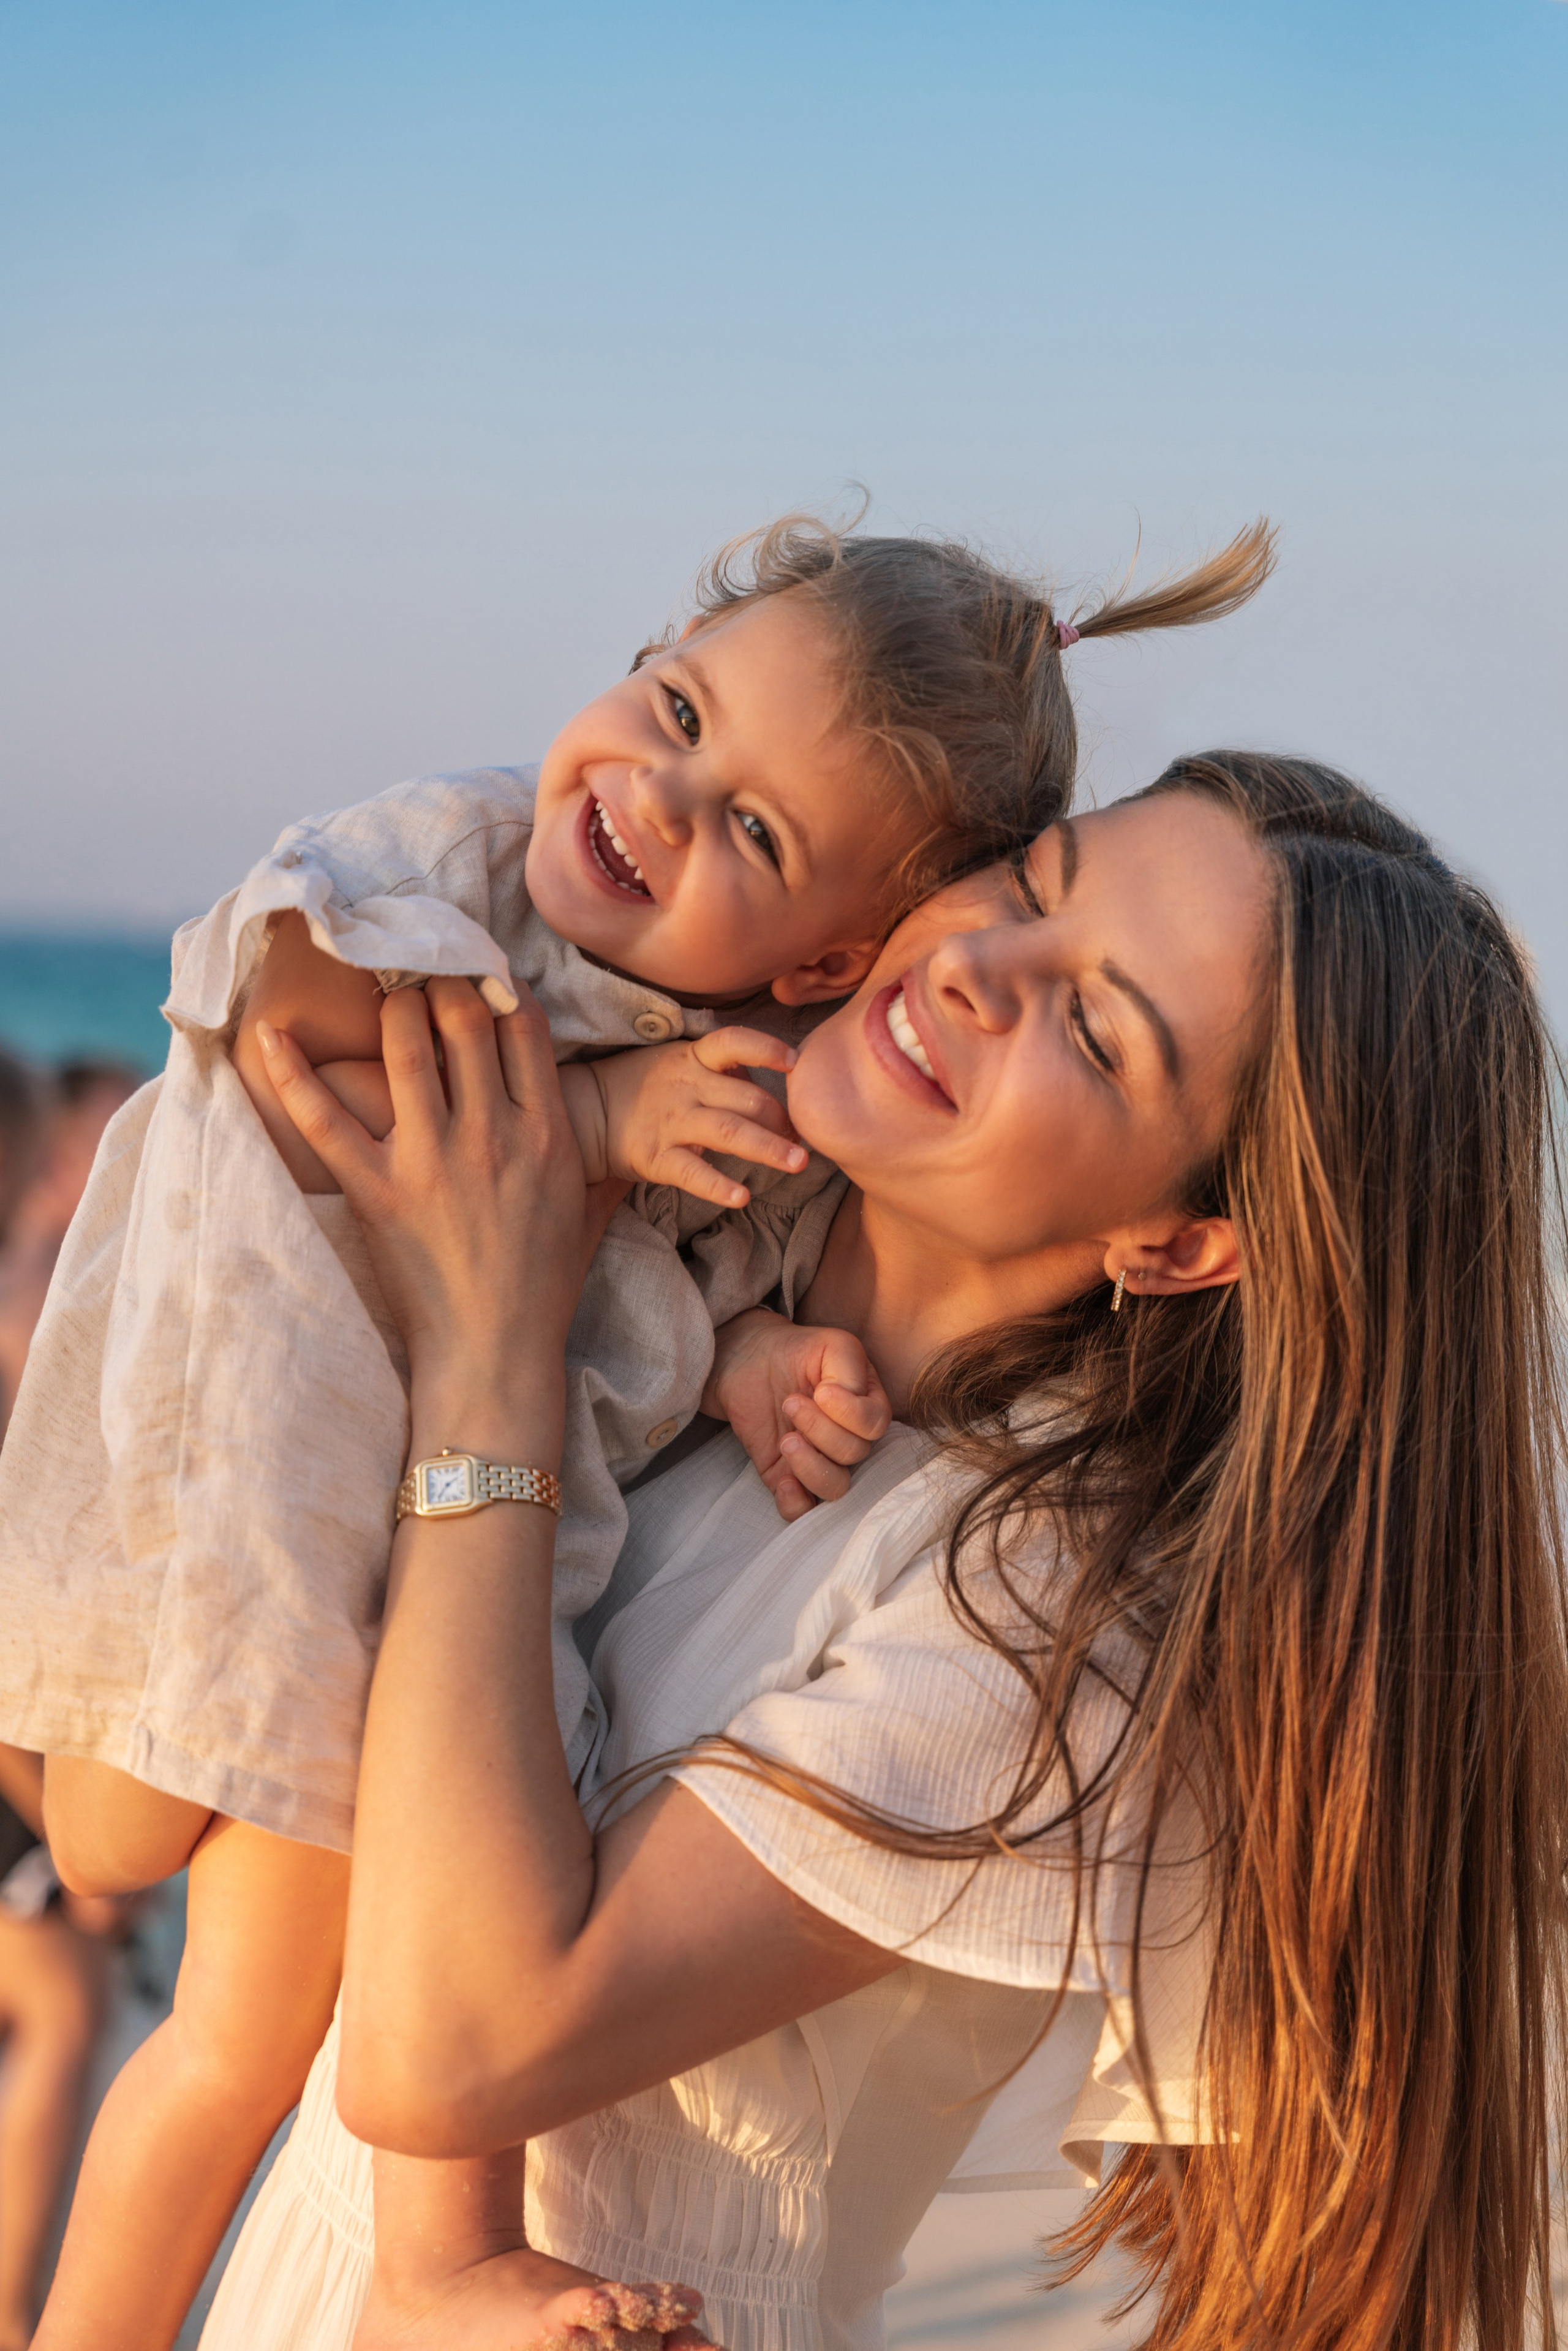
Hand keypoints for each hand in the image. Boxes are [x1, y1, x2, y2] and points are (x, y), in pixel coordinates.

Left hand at [257, 979, 619, 1395]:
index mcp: (547, 1135)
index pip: (521, 1028)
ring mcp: (432, 1161)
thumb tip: (626, 1138)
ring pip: (406, 1048)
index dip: (496, 990)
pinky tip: (268, 1035)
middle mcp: (492, 1135)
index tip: (478, 981)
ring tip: (386, 1000)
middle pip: (464, 1021)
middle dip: (444, 987)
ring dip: (393, 1011)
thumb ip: (603, 1165)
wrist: (495, 1355)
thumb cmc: (544, 1291)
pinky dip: (292, 1074)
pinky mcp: (378, 1191)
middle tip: (427, 980)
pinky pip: (325, 1120)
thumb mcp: (590, 1215)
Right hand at [589, 1029, 808, 1210]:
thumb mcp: (681, 1061)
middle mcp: (688, 1087)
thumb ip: (725, 1069)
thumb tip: (777, 1084)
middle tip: (808, 1142)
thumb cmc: (647, 1086)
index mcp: (694, 1058)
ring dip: (768, 1149)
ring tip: (798, 1163)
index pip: (734, 1042)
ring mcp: (673, 1122)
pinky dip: (718, 1186)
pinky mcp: (657, 1156)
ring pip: (729, 1133)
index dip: (767, 1049)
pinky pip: (693, 1172)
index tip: (796, 1062)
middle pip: (747, 1099)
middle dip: (784, 1120)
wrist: (589, 1111)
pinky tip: (743, 1197)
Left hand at [703, 1308, 891, 1520]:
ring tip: (785, 1439)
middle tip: (790, 1401)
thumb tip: (845, 1402)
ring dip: (811, 1465)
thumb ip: (851, 1369)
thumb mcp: (832, 1344)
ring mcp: (820, 1461)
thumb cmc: (795, 1351)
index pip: (875, 1425)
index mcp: (868, 1406)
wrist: (746, 1362)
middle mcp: (850, 1438)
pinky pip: (802, 1510)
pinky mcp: (788, 1478)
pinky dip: (796, 1504)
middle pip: (855, 1454)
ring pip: (836, 1487)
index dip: (849, 1414)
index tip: (819, 1391)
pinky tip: (784, 1481)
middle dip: (821, 1429)